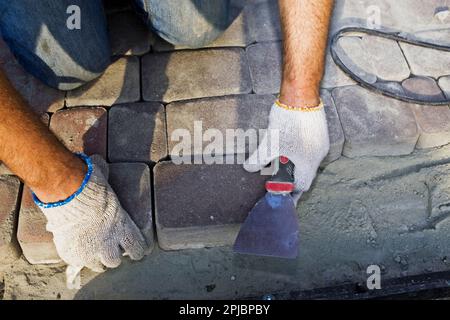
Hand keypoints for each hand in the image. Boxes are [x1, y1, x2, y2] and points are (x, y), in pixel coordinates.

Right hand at [37, 155, 146, 285]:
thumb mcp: (104, 182)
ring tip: (95, 256)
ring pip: (99, 265)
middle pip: (116, 260)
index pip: (137, 247)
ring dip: (98, 261)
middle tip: (111, 251)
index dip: (138, 251)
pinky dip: (77, 258)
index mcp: (122, 227)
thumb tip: (99, 162)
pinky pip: (78, 262)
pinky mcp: (72, 253)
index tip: (139, 252)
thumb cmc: (90, 184)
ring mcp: (90, 250)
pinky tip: (76, 252)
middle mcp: (109, 242)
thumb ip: (106, 177)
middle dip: (114, 256)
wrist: (67, 193)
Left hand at [244, 100, 329, 193]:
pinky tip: (286, 147)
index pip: (301, 186)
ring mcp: (321, 143)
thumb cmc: (287, 121)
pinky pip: (309, 150)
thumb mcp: (269, 143)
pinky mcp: (319, 133)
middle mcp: (319, 155)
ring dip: (293, 164)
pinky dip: (298, 153)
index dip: (290, 191)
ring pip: (307, 161)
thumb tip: (249, 168)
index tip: (281, 194)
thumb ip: (259, 159)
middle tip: (275, 177)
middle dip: (290, 177)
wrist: (301, 94)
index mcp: (309, 162)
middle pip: (305, 174)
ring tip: (278, 160)